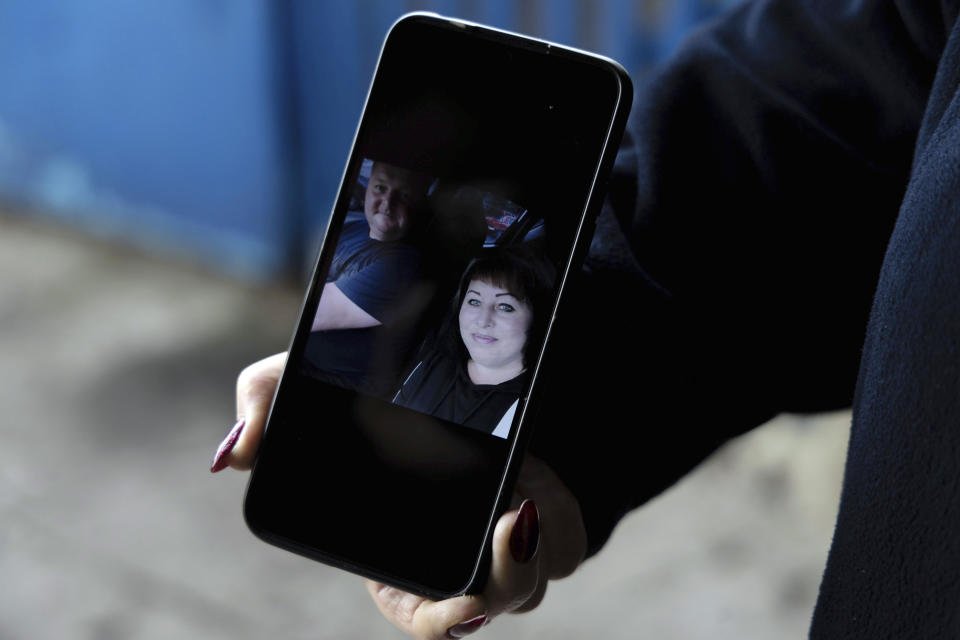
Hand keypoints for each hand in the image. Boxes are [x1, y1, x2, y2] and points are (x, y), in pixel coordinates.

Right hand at [213, 352, 587, 638]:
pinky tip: (534, 477)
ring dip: (533, 543)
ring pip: (534, 573)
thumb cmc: (369, 391)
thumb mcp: (309, 384)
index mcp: (400, 561)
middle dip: (504, 580)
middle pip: (492, 601)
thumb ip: (264, 404)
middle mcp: (454, 558)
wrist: (442, 365)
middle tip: (510, 529)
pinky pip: (559, 533)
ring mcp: (502, 538)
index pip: (429, 619)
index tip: (466, 606)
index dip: (446, 622)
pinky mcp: (541, 509)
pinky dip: (554, 513)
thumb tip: (231, 455)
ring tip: (521, 487)